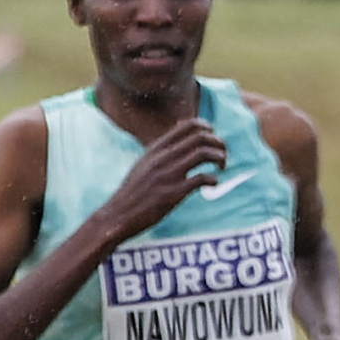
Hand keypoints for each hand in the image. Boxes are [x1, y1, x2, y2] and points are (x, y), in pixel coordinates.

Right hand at [100, 119, 228, 240]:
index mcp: (157, 148)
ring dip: (220, 158)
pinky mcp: (173, 193)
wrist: (117, 214)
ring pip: (204, 153)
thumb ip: (163, 147)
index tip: (212, 139)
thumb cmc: (134, 191)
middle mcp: (163, 157)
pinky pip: (202, 178)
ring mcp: (168, 174)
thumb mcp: (144, 162)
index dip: (208, 129)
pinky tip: (211, 184)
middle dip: (219, 144)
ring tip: (221, 167)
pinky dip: (213, 179)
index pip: (188, 125)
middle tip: (222, 156)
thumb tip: (181, 128)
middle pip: (201, 137)